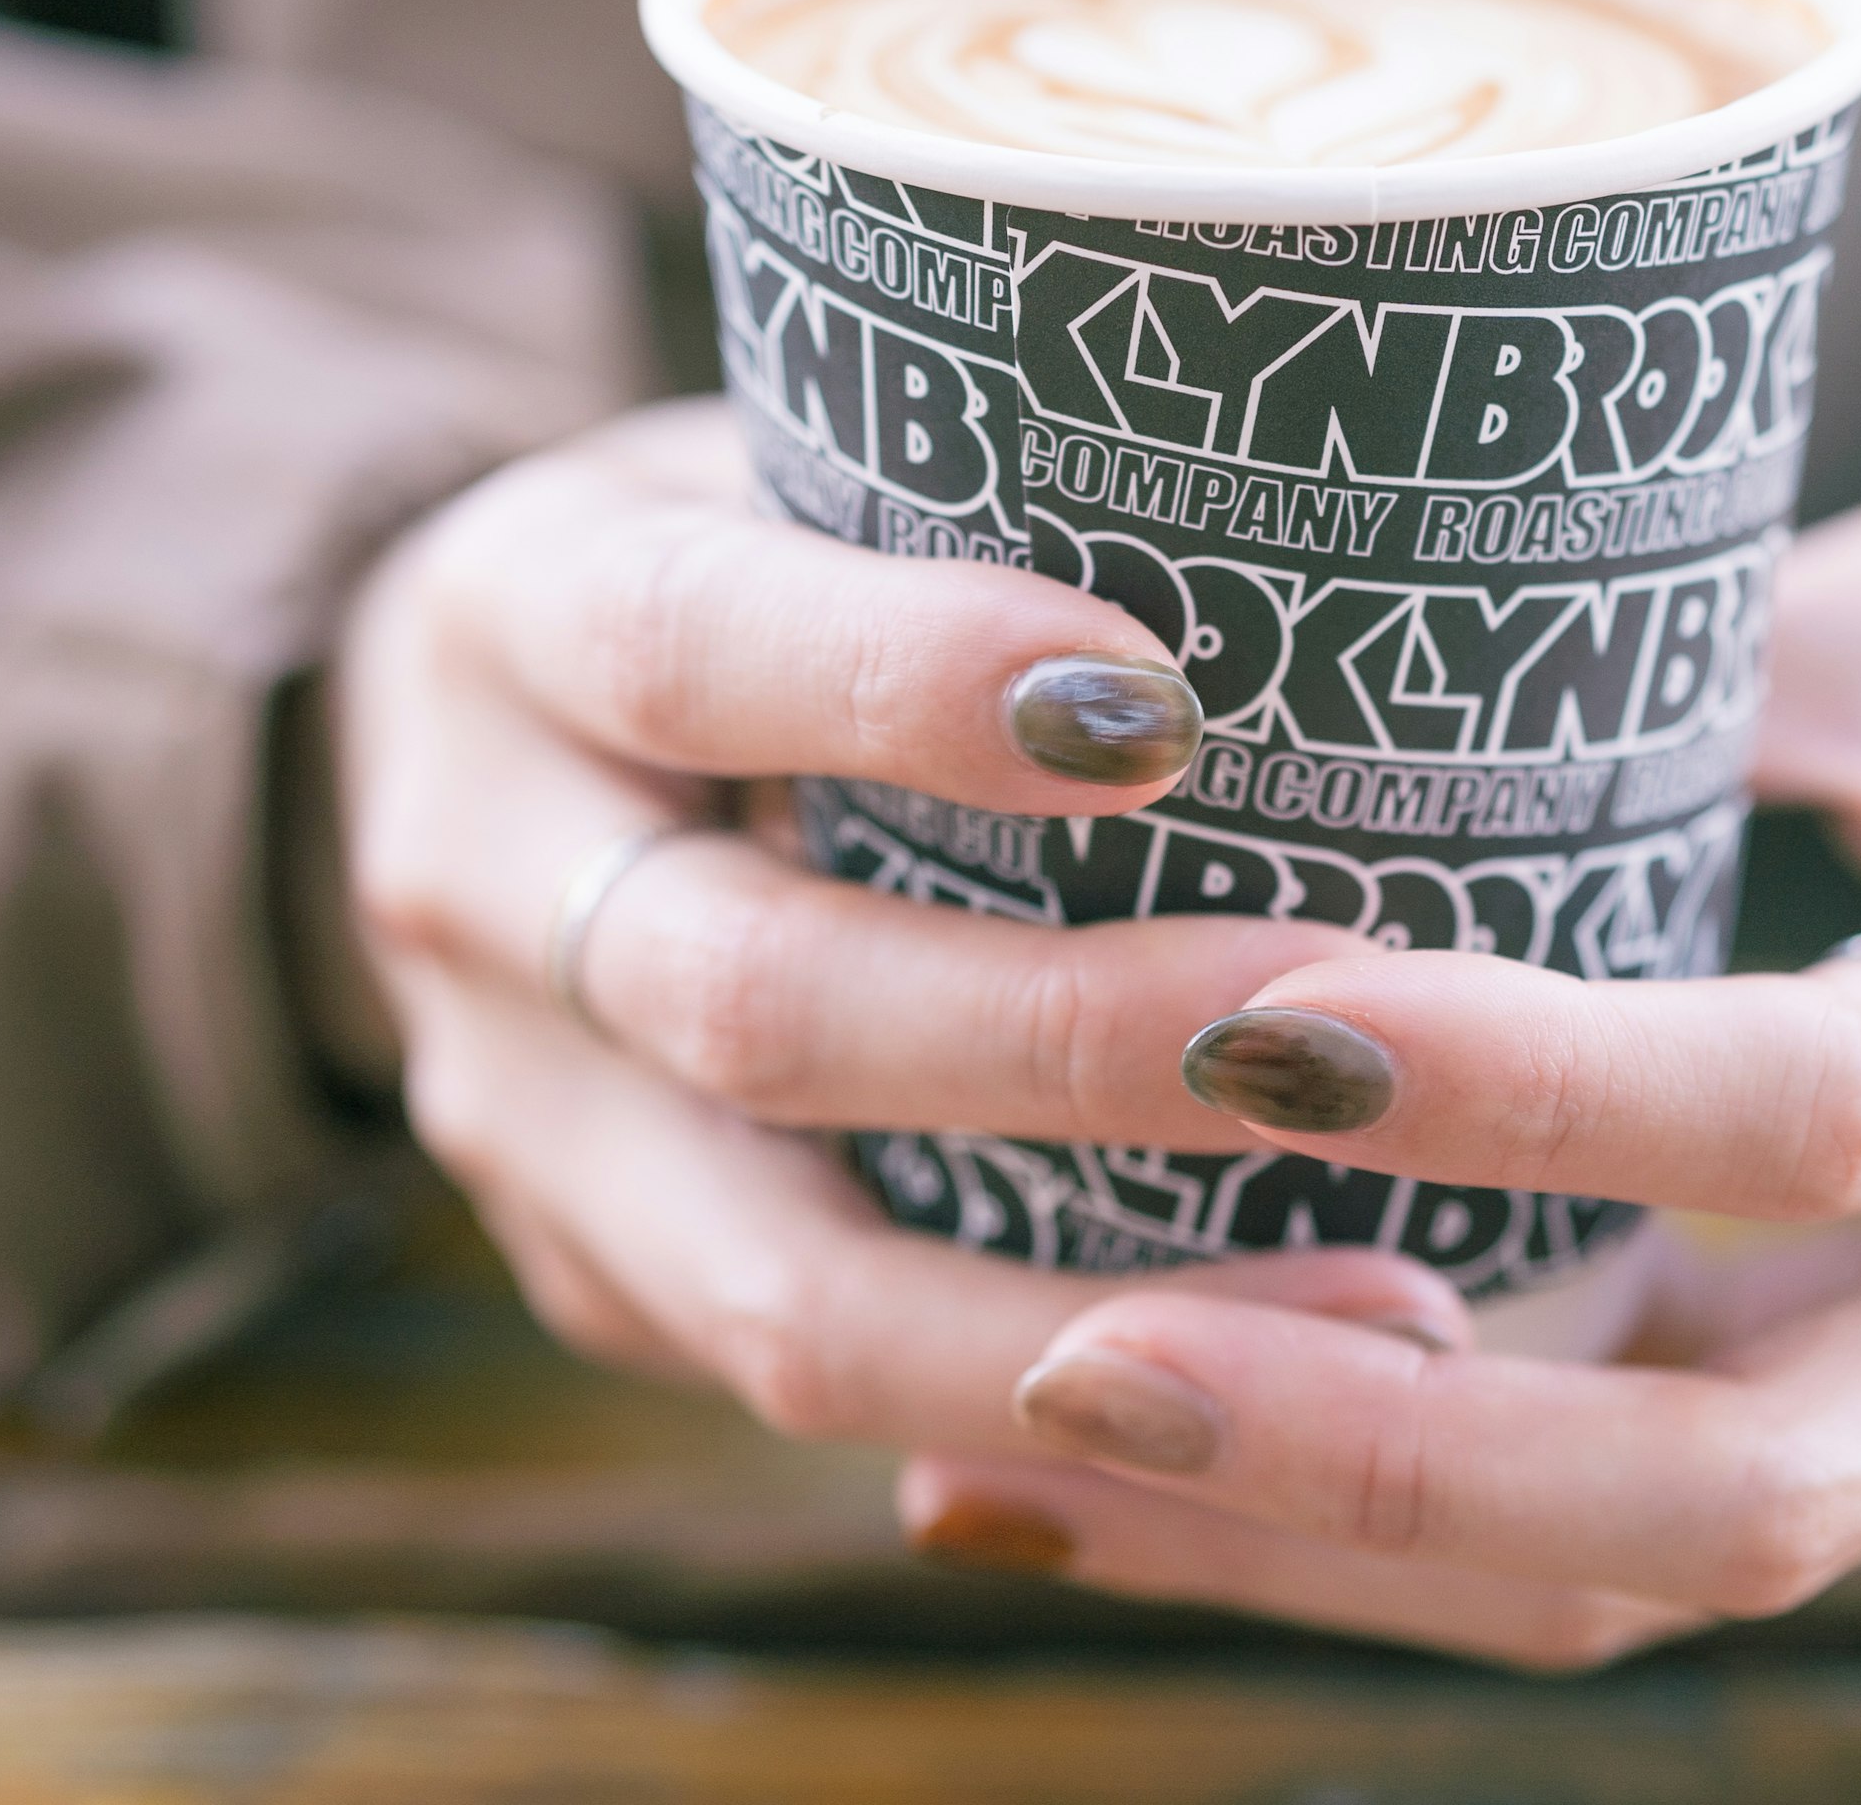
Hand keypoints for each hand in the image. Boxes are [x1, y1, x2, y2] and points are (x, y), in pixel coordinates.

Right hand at [329, 397, 1464, 1453]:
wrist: (510, 725)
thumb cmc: (766, 540)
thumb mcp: (805, 447)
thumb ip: (988, 484)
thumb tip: (1361, 521)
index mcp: (514, 616)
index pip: (685, 647)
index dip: (902, 682)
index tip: (1162, 706)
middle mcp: (470, 879)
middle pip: (749, 1004)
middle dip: (1062, 1040)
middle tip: (1338, 1039)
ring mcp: (513, 1116)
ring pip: (775, 1286)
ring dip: (1092, 1309)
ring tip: (1389, 1307)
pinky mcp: (592, 1276)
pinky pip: (822, 1385)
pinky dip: (1062, 1412)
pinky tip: (1283, 1400)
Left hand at [900, 497, 1860, 1664]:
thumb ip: (1697, 658)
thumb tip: (1317, 646)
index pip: (1831, 1115)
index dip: (1548, 1090)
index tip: (1259, 1007)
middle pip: (1743, 1494)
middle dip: (1389, 1458)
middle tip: (1064, 1362)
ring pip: (1659, 1582)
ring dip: (1336, 1555)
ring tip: (1014, 1458)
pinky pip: (1641, 1550)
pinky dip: (1387, 1540)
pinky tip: (1123, 1492)